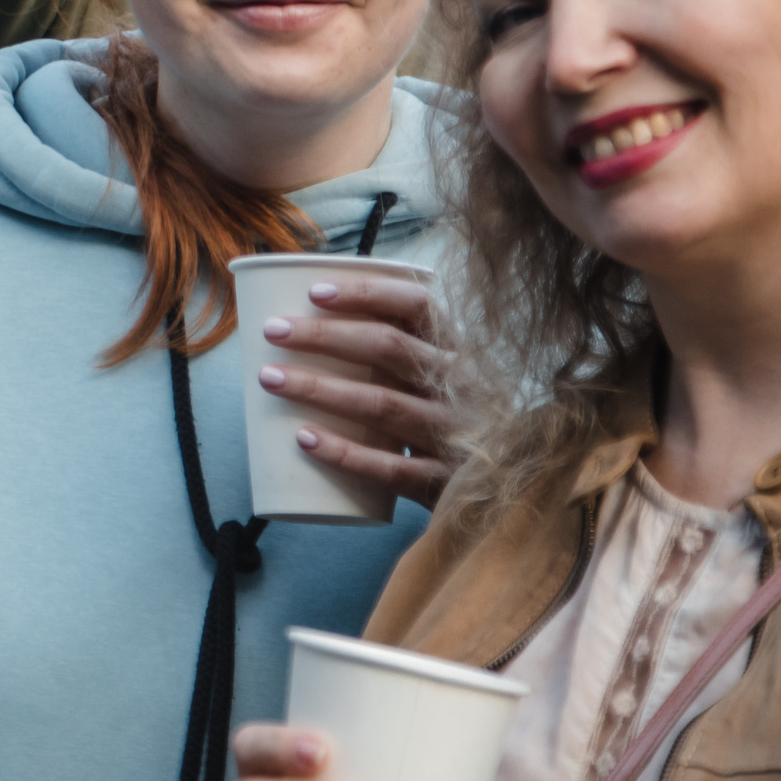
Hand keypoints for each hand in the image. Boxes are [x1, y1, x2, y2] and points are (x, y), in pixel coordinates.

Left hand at [252, 272, 455, 504]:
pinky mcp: (444, 482)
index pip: (417, 305)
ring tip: (270, 379)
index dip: (367, 293)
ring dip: (321, 389)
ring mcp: (455, 435)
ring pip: (382, 405)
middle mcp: (461, 387)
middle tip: (271, 331)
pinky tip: (304, 438)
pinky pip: (390, 467)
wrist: (510, 487)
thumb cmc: (450, 419)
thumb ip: (394, 352)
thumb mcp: (438, 378)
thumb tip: (306, 321)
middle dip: (324, 336)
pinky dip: (345, 453)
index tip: (314, 292)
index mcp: (456, 352)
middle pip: (389, 349)